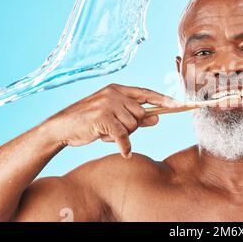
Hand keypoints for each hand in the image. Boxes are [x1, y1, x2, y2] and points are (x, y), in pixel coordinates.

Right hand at [44, 84, 178, 157]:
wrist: (62, 127)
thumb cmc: (90, 122)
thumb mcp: (114, 118)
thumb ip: (135, 117)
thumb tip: (157, 119)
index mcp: (118, 89)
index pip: (147, 93)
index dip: (164, 99)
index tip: (179, 104)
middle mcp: (114, 93)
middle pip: (142, 114)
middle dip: (134, 126)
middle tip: (116, 130)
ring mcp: (108, 104)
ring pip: (134, 125)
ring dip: (124, 135)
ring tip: (106, 133)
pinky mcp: (103, 117)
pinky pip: (123, 135)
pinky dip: (124, 146)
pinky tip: (124, 152)